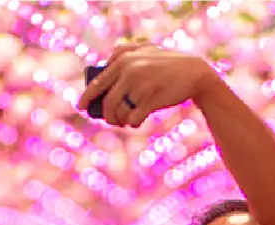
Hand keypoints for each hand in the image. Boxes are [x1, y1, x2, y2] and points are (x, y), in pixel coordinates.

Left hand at [77, 44, 217, 127]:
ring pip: (119, 112)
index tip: (81, 107)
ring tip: (126, 121)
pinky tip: (136, 121)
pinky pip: (133, 118)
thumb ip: (122, 54)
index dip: (87, 97)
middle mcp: (129, 70)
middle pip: (107, 102)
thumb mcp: (144, 51)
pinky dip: (133, 123)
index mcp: (123, 59)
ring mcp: (139, 85)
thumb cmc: (167, 65)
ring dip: (121, 121)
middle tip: (112, 121)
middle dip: (107, 116)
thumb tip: (100, 73)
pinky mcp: (151, 99)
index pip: (98, 82)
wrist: (194, 73)